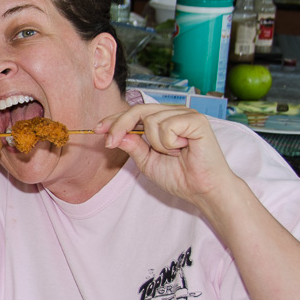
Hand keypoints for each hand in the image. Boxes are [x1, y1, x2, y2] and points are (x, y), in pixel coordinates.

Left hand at [96, 104, 237, 208]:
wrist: (202, 190)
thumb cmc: (179, 177)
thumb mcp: (147, 161)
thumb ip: (133, 145)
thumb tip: (115, 134)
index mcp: (163, 120)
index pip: (135, 113)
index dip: (115, 119)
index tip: (97, 129)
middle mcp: (175, 113)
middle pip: (138, 110)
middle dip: (120, 126)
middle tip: (110, 142)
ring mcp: (186, 114)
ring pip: (151, 120)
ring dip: (157, 144)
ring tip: (174, 153)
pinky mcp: (196, 120)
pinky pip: (167, 126)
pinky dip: (169, 143)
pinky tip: (183, 149)